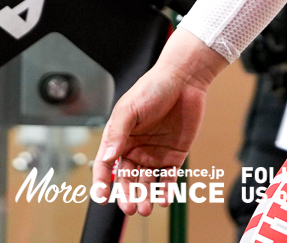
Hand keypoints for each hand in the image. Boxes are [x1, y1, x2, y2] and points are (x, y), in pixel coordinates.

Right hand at [93, 30, 226, 214]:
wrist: (185, 79)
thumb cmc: (153, 87)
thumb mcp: (129, 108)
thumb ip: (118, 133)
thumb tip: (108, 157)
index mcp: (119, 137)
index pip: (105, 165)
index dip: (101, 182)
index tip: (101, 197)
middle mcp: (134, 148)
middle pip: (126, 178)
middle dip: (127, 195)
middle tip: (130, 208)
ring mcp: (154, 153)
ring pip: (146, 182)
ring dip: (145, 196)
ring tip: (146, 207)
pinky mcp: (174, 155)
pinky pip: (168, 178)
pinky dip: (165, 190)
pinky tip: (163, 199)